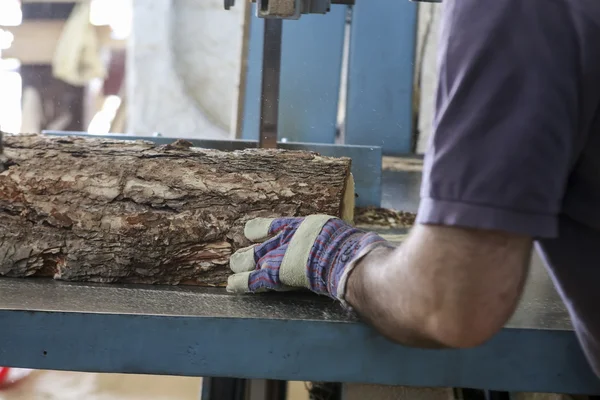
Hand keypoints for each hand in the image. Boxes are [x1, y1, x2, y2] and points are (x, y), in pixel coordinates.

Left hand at [226, 215, 392, 303]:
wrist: (346, 261)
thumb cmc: (353, 249)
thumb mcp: (347, 239)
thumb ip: (339, 243)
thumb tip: (360, 248)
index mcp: (304, 226)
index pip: (276, 225)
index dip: (262, 229)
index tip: (252, 231)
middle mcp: (288, 237)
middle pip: (262, 241)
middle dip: (251, 250)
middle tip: (241, 254)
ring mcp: (280, 254)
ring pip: (251, 258)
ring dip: (242, 263)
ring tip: (233, 265)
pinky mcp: (276, 274)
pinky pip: (253, 279)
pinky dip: (241, 283)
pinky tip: (230, 285)